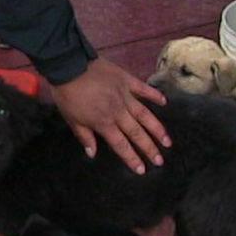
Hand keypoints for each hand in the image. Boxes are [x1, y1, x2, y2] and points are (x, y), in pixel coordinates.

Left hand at [49, 58, 168, 173]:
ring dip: (157, 129)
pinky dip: (154, 95)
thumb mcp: (71, 119)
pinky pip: (143, 89)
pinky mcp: (126, 80)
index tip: (142, 170)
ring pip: (145, 115)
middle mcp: (118, 112)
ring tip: (167, 141)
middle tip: (160, 160)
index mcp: (104, 122)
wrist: (69, 65)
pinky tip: (164, 102)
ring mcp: (125, 95)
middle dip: (150, 148)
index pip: (121, 145)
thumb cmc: (67, 94)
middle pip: (137, 133)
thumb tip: (92, 153)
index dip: (132, 158)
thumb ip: (84, 136)